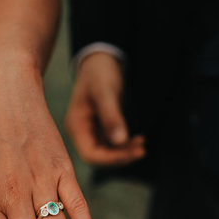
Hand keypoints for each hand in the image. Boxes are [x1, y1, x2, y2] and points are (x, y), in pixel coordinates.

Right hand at [65, 52, 145, 166]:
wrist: (100, 60)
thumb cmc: (99, 72)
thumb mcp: (105, 92)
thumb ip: (111, 116)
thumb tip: (120, 141)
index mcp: (76, 125)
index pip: (90, 154)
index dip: (110, 159)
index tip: (131, 153)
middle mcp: (81, 132)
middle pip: (99, 156)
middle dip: (120, 157)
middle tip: (142, 150)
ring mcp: (90, 131)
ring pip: (107, 152)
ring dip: (125, 152)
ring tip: (142, 145)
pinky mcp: (101, 128)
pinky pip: (112, 144)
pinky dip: (126, 145)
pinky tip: (139, 139)